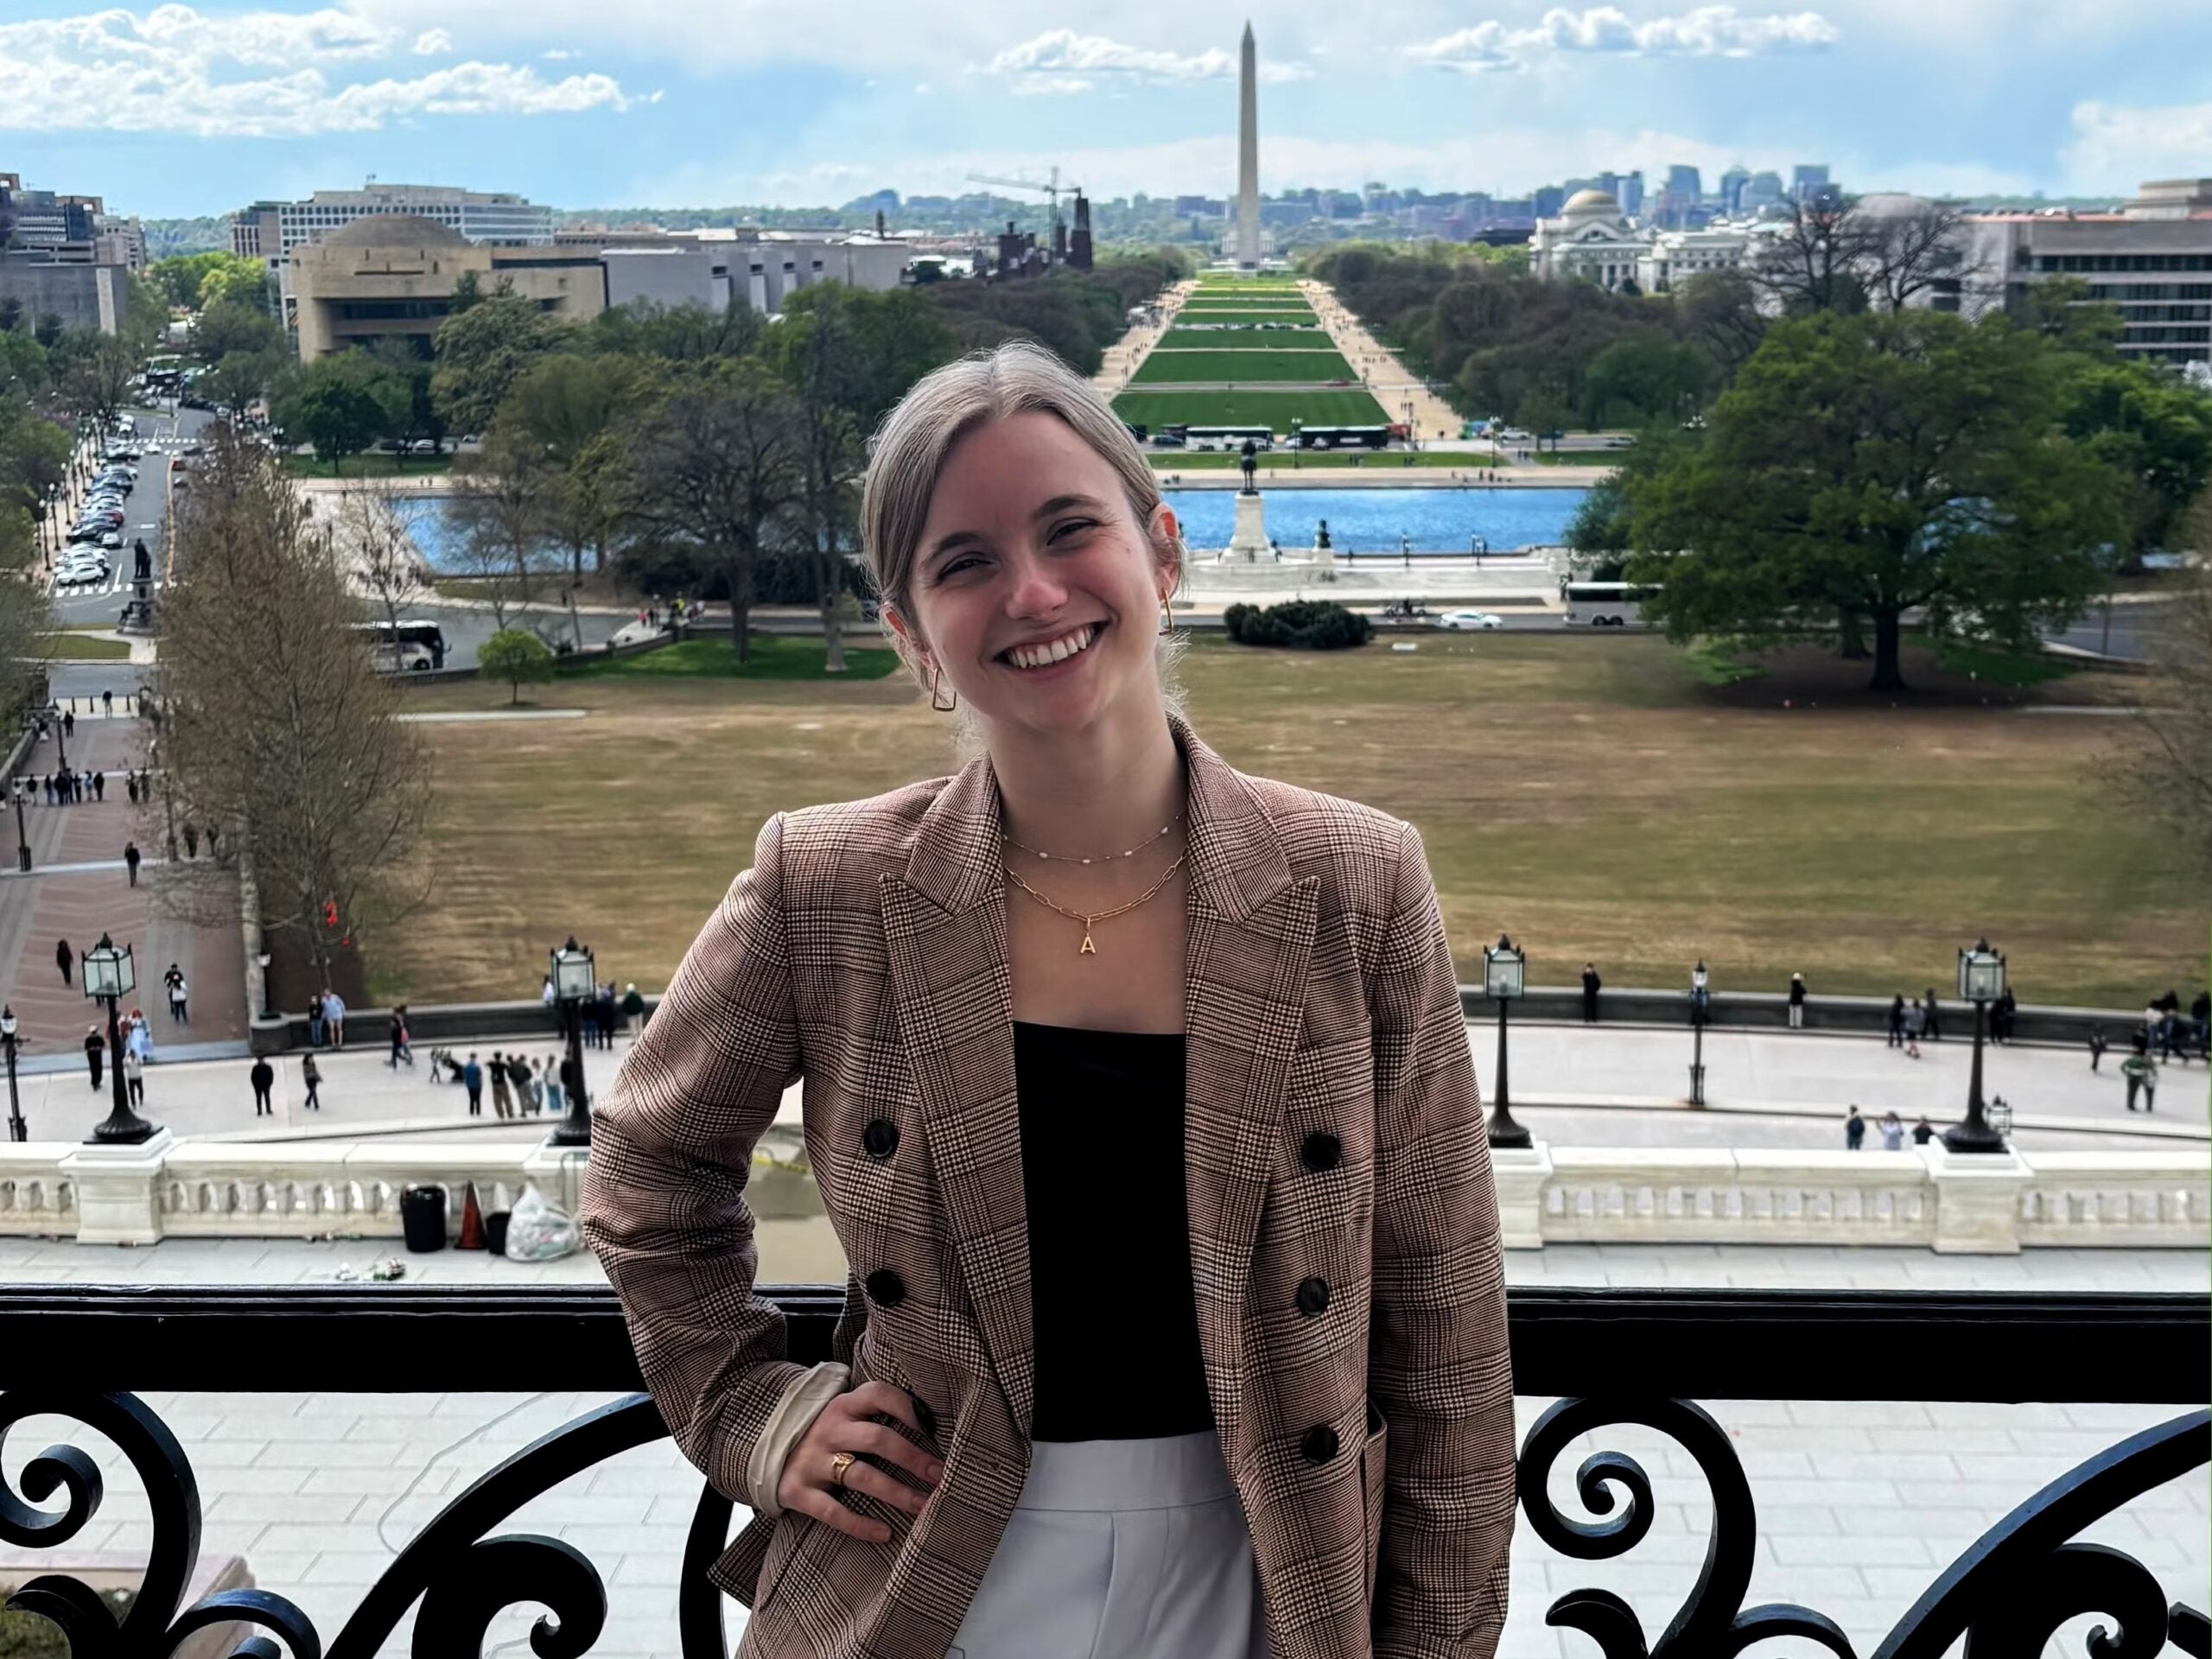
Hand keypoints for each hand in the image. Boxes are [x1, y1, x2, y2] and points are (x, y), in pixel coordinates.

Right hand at [778, 1382, 942, 1543]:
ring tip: (923, 1506)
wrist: (766, 1451)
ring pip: (861, 1476)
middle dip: (912, 1457)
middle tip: (940, 1475)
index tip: (932, 1428)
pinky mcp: (797, 1492)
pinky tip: (885, 1533)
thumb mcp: (844, 1415)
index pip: (877, 1394)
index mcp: (843, 1407)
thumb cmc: (825, 1435)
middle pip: (876, 1438)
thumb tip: (931, 1427)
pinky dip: (860, 1525)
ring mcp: (812, 1462)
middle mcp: (828, 1431)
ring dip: (897, 1492)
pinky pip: (833, 1512)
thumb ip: (876, 1413)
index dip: (905, 1407)